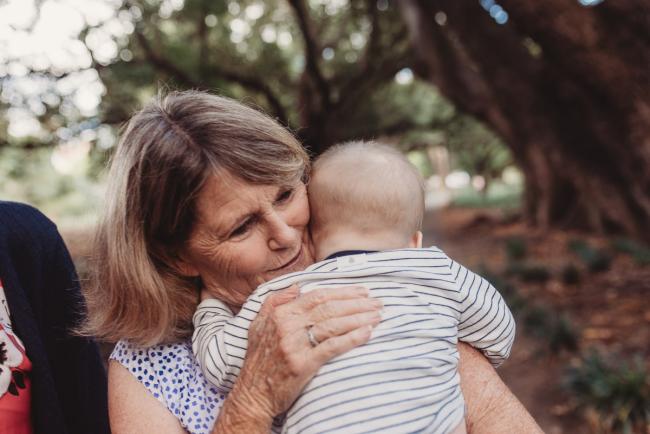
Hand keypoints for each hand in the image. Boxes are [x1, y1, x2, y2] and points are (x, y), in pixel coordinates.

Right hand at [232, 285, 381, 419]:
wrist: (253, 394)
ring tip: (378, 316)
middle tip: (377, 303)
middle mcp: (287, 326)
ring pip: (333, 325)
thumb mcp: (258, 323)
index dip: (343, 292)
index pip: (317, 296)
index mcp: (280, 313)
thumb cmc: (259, 359)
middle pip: (329, 308)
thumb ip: (276, 301)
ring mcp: (295, 345)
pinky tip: (367, 333)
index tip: (362, 292)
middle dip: (357, 303)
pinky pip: (332, 347)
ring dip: (359, 319)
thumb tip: (297, 285)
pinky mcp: (303, 364)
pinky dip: (352, 338)